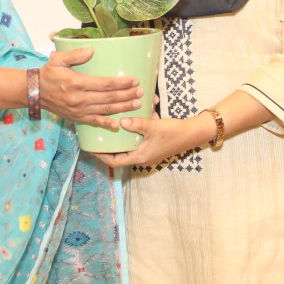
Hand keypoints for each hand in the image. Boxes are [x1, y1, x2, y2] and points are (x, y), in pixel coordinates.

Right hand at [39, 48, 142, 129]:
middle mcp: (80, 98)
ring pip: (106, 110)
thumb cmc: (48, 74)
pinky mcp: (77, 118)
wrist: (34, 93)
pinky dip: (107, 124)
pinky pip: (94, 122)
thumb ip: (75, 54)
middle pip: (109, 97)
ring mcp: (79, 110)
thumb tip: (92, 50)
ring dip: (123, 107)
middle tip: (141, 92)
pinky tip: (118, 125)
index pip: (105, 83)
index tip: (134, 80)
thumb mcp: (58, 60)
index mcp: (77, 83)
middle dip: (127, 95)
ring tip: (137, 104)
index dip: (121, 83)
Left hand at [90, 113, 209, 167]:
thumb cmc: (174, 132)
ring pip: (128, 148)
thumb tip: (120, 121)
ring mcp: (148, 152)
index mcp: (140, 156)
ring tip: (106, 131)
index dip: (101, 156)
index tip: (90, 149)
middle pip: (119, 155)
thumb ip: (137, 124)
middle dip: (108, 147)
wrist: (193, 133)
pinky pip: (136, 142)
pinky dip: (131, 135)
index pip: (115, 161)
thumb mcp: (153, 126)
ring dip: (119, 141)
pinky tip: (127, 123)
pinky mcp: (153, 146)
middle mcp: (142, 157)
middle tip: (96, 137)